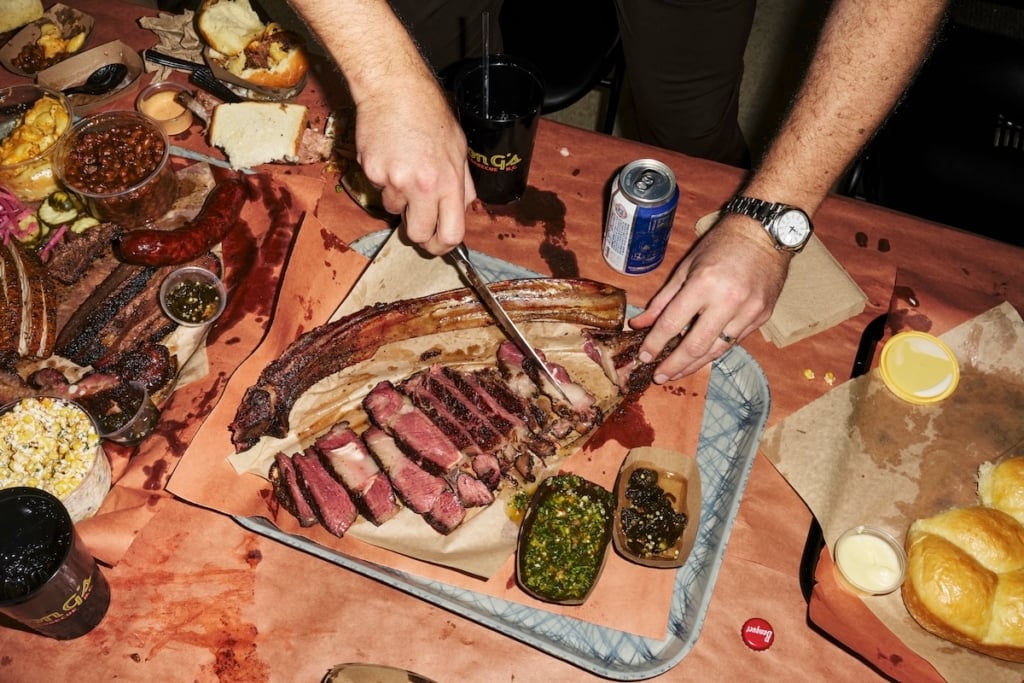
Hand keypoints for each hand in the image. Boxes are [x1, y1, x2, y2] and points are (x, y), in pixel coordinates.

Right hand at [353, 79, 474, 254]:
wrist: (393, 88)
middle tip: (417, 222)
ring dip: (400, 197)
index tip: (439, 245)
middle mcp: (421, 186)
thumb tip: (462, 209)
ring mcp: (394, 181)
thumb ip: (462, 184)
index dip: (444, 246)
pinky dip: (383, 177)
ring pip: (395, 209)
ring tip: (404, 166)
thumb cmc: (429, 113)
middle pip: (419, 234)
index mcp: (449, 182)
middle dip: (419, 234)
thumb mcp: (458, 148)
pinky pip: (379, 188)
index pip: (451, 234)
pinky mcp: (371, 172)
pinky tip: (390, 154)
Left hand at [629, 215, 789, 380]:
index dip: (655, 344)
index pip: (673, 324)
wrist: (766, 234)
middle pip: (696, 346)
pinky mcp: (762, 318)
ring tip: (676, 373)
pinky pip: (733, 342)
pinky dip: (714, 351)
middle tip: (658, 377)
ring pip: (717, 350)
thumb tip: (640, 324)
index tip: (644, 356)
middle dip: (674, 365)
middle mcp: (728, 302)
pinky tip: (700, 357)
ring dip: (694, 365)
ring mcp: (749, 312)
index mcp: (704, 285)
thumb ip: (663, 300)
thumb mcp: (686, 268)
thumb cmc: (721, 245)